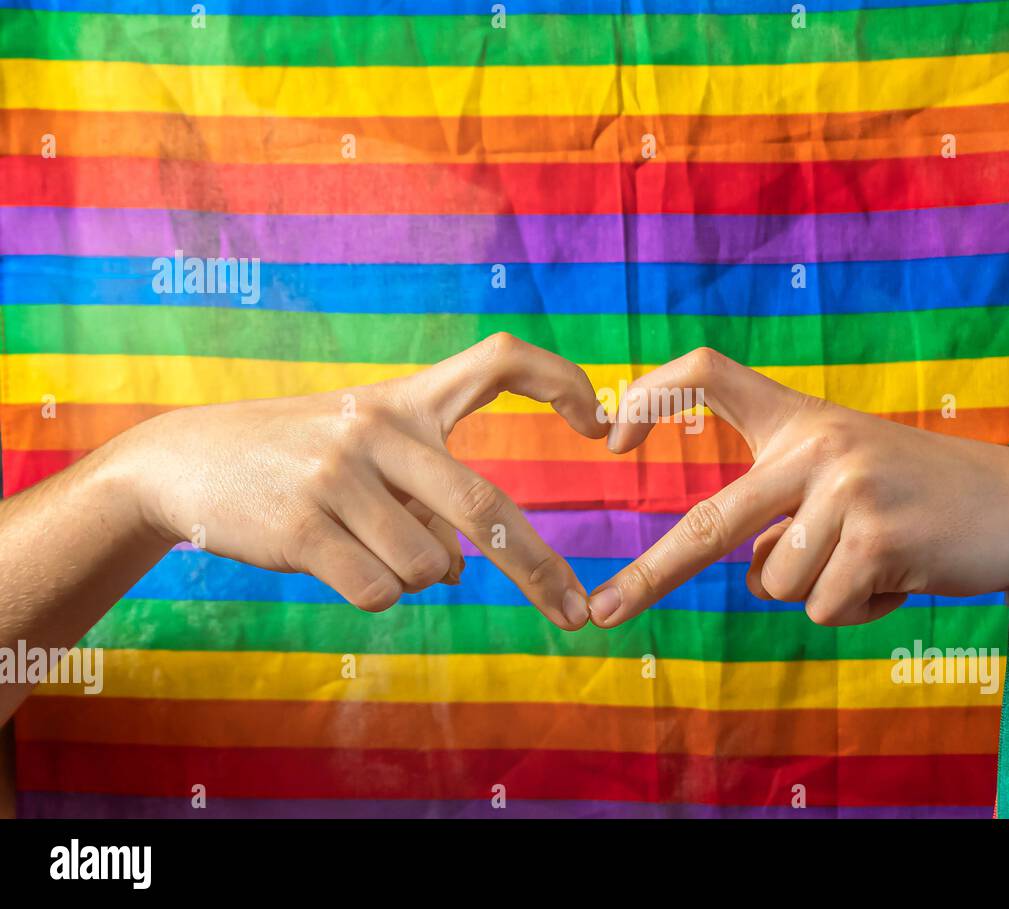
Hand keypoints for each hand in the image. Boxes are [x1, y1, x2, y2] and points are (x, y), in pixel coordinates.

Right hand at [106, 333, 605, 628]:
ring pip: (431, 565)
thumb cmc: (295, 458)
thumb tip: (467, 569)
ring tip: (362, 544)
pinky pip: (381, 591)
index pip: (498, 360)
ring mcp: (339, 475)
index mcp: (403, 399)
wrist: (184, 462)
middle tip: (574, 614)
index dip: (559, 380)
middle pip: (485, 506)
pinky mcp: (304, 526)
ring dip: (415, 575)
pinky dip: (374, 593)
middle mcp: (378, 427)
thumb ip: (424, 491)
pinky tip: (331, 561)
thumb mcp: (363, 449)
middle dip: (539, 569)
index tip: (598, 420)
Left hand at [588, 348, 1008, 626]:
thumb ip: (782, 507)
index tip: (609, 436)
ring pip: (775, 582)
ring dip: (817, 589)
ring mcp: (848, 488)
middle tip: (602, 614)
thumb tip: (745, 572)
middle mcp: (817, 444)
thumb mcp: (844, 474)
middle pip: (712, 520)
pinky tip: (898, 576)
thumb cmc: (914, 497)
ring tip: (873, 558)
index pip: (710, 373)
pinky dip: (855, 610)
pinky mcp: (879, 537)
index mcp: (799, 419)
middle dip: (651, 575)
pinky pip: (824, 607)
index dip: (652, 395)